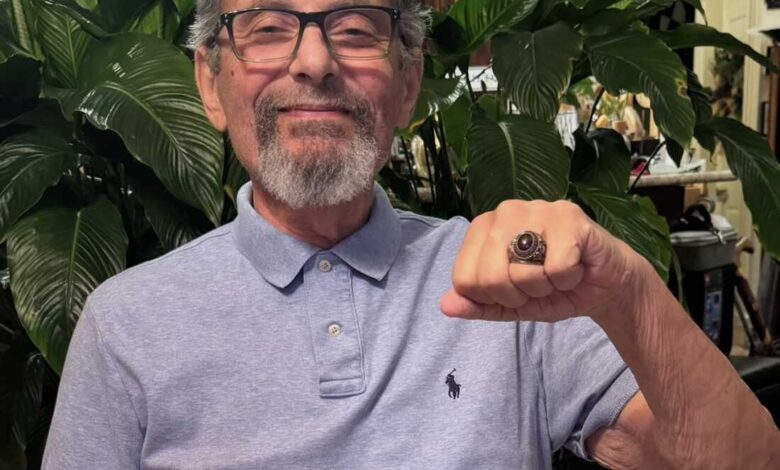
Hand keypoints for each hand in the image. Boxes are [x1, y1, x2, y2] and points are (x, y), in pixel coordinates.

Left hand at [440, 200, 650, 321]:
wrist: (605, 286)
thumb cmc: (553, 289)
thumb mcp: (509, 304)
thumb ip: (477, 305)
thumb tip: (445, 305)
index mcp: (483, 229)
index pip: (464, 279)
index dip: (492, 298)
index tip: (515, 290)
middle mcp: (505, 212)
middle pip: (488, 277)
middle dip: (518, 295)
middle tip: (539, 284)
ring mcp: (536, 208)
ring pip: (520, 272)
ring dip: (543, 287)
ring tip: (556, 273)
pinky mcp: (569, 215)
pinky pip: (555, 268)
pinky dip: (567, 279)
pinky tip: (575, 266)